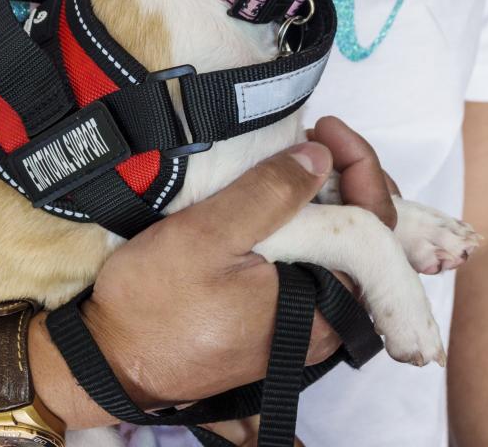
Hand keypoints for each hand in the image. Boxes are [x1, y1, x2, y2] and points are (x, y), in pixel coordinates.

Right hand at [81, 117, 396, 408]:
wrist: (109, 359)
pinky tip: (276, 202)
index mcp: (324, 304)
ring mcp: (297, 325)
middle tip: (312, 138)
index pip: (378, 224)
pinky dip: (302, 228)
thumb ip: (268, 193)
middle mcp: (323, 322)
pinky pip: (307, 266)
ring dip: (323, 202)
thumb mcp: (207, 235)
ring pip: (335, 252)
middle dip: (347, 180)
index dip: (359, 165)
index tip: (323, 127)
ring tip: (292, 161)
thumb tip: (319, 155)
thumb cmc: (154, 304)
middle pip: (366, 239)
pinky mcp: (271, 322)